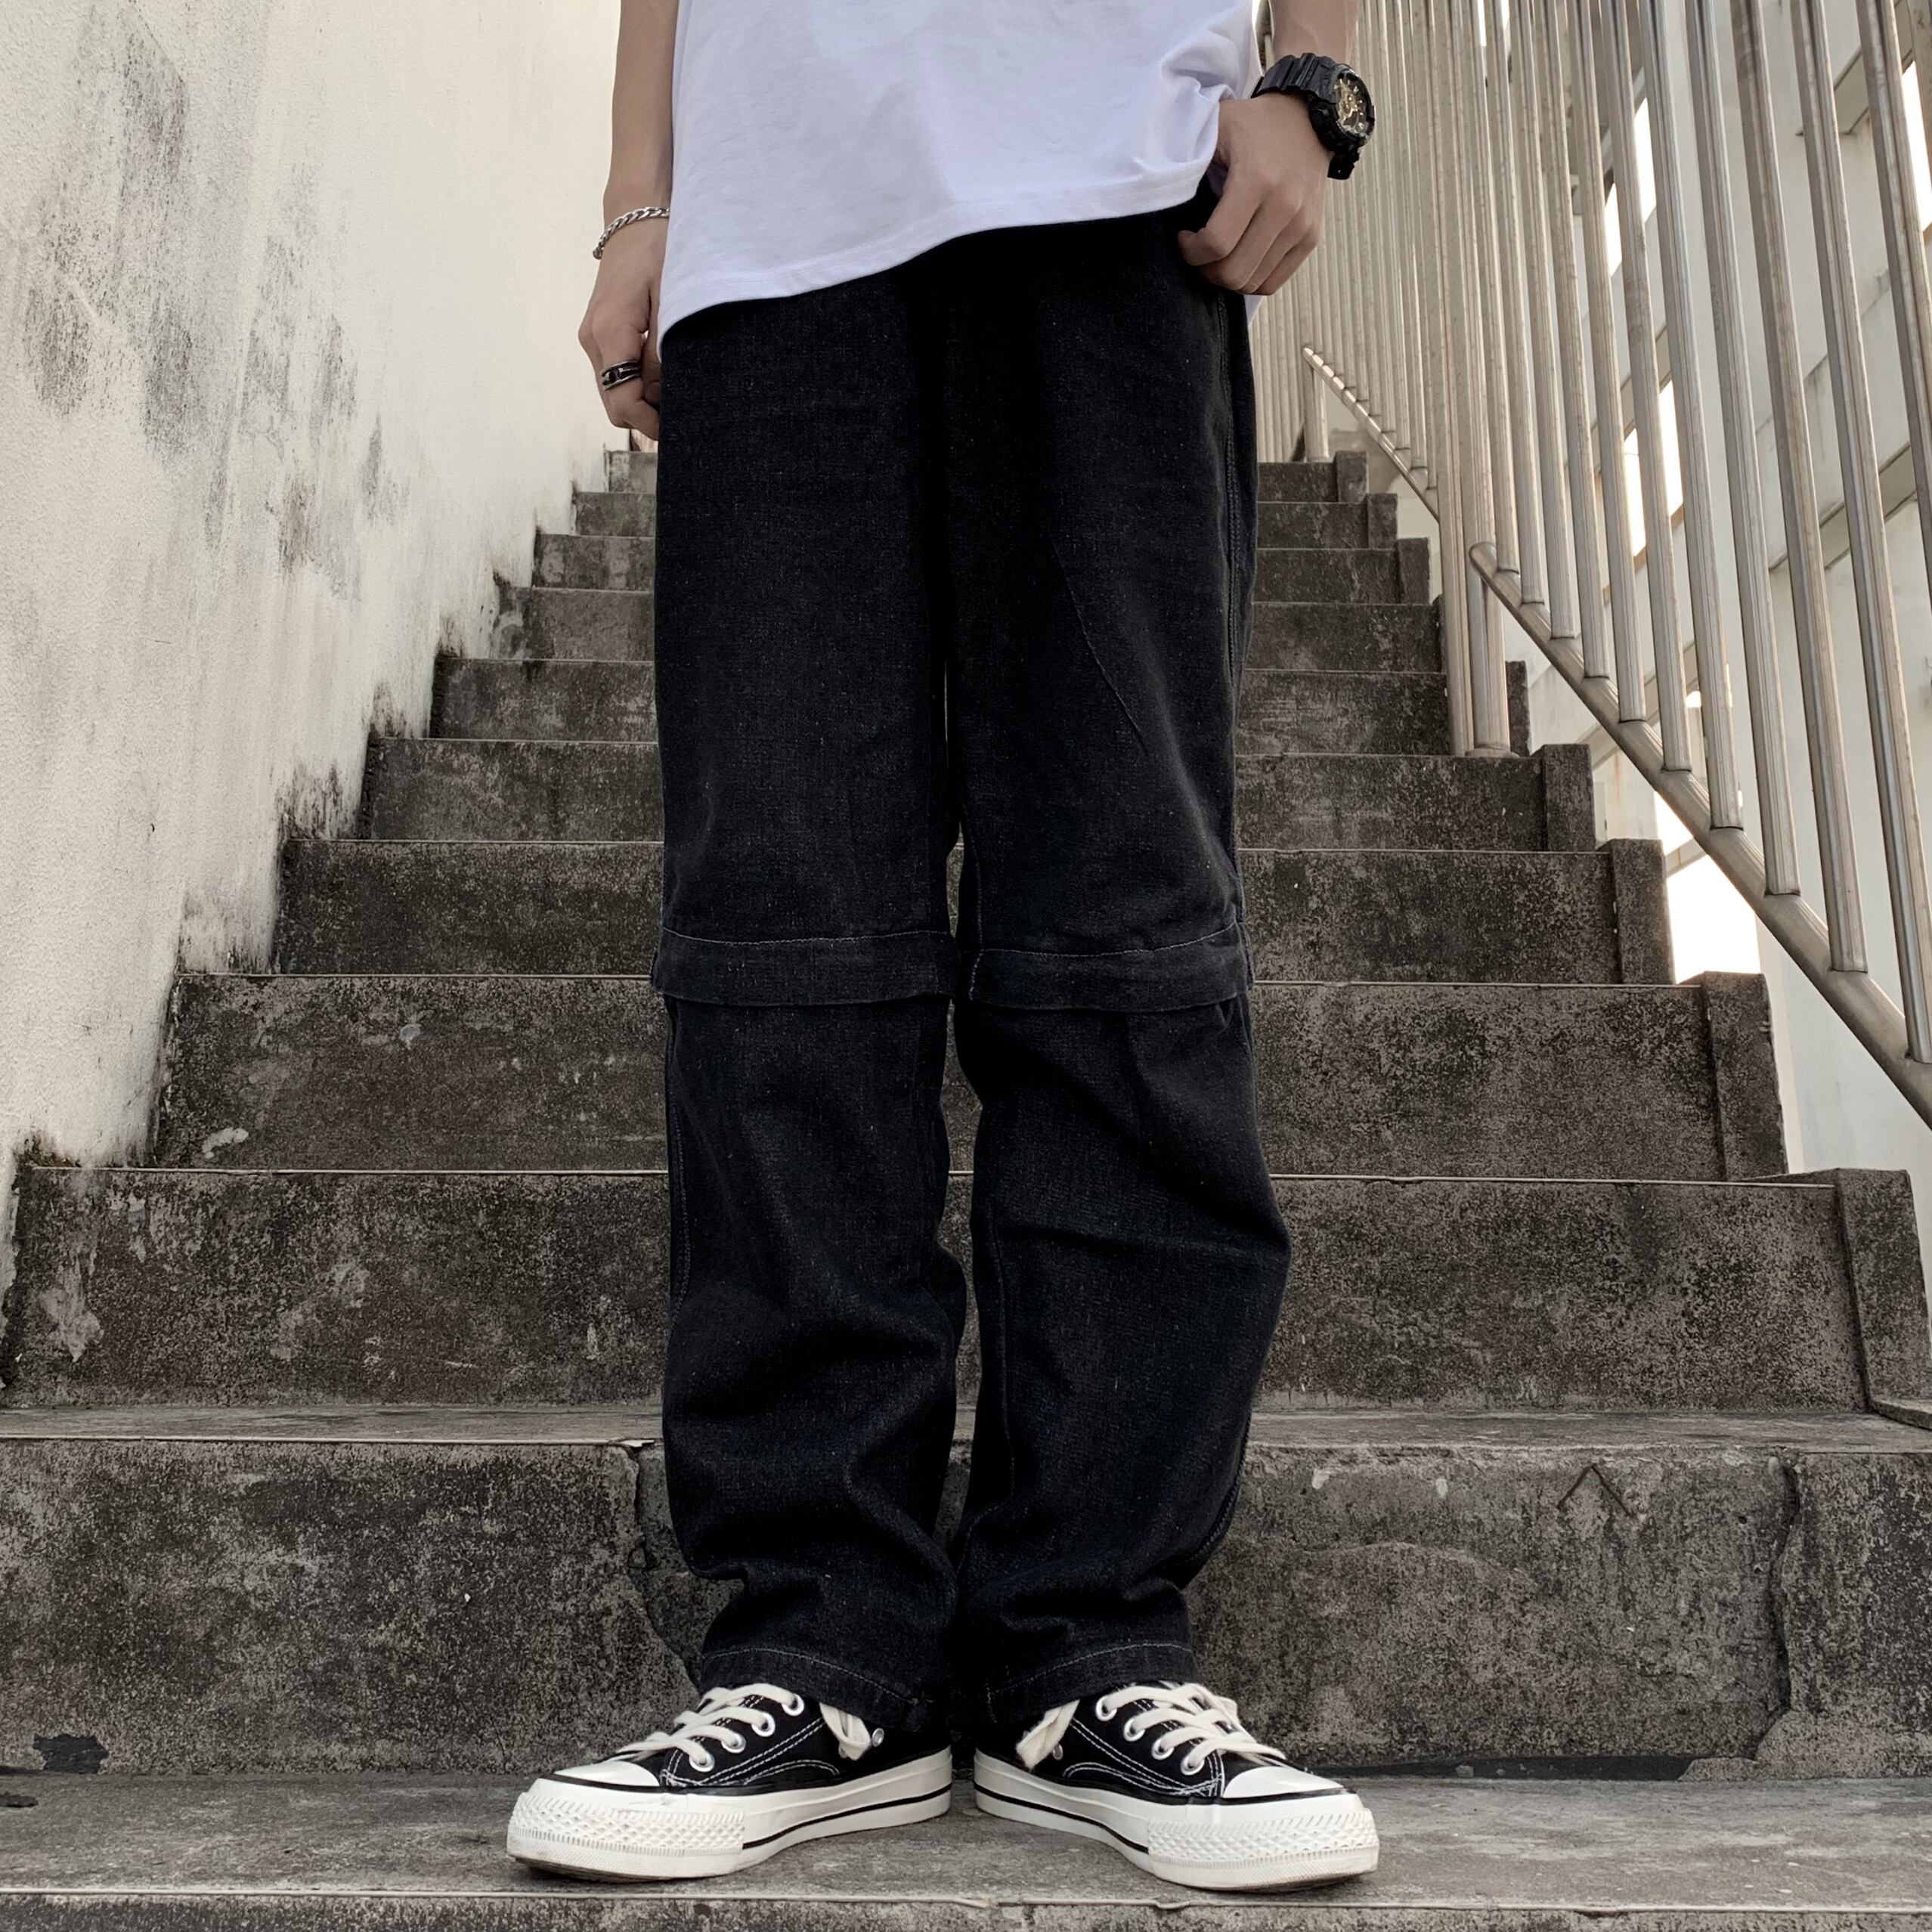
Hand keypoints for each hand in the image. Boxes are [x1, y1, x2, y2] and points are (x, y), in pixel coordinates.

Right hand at [580, 216, 666, 439]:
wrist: (634, 220)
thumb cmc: (657, 254)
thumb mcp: (670, 304)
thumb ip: (663, 353)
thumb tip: (661, 396)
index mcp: (609, 334)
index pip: (622, 401)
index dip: (649, 423)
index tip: (677, 430)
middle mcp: (592, 340)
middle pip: (614, 404)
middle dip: (645, 416)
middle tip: (682, 415)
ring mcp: (591, 337)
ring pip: (613, 391)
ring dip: (641, 400)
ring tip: (675, 391)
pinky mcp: (597, 333)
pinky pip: (613, 373)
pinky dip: (635, 383)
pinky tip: (661, 373)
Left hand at [1179, 93, 1330, 295]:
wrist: (1309, 119)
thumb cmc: (1254, 124)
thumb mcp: (1216, 125)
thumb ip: (1188, 157)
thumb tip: (1159, 190)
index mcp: (1257, 180)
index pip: (1217, 243)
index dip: (1191, 252)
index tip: (1183, 238)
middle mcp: (1285, 207)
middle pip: (1235, 272)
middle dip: (1206, 270)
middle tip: (1198, 252)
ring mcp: (1301, 225)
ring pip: (1253, 283)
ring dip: (1227, 277)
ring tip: (1219, 255)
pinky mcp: (1311, 237)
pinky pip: (1273, 282)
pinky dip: (1251, 279)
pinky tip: (1240, 257)